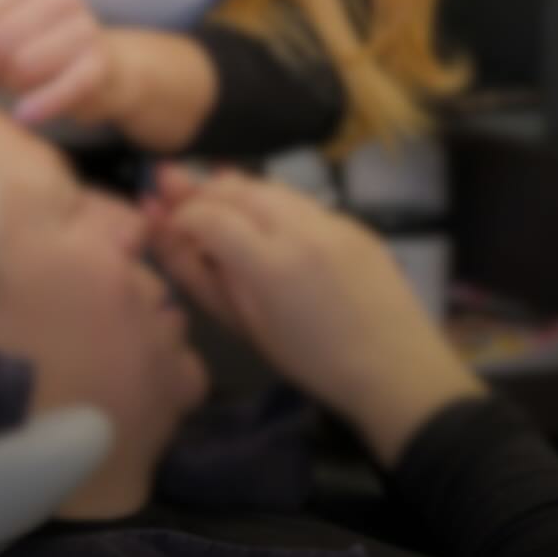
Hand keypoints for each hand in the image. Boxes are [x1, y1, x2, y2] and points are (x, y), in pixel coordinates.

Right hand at [149, 165, 484, 466]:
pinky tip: (265, 223)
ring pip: (269, 186)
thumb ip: (200, 275)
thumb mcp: (246, 326)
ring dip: (235, 191)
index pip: (207, 214)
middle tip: (175, 195)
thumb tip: (160, 229)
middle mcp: (301, 229)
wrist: (397, 371)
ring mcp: (332, 220)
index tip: (165, 225)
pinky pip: (301, 200)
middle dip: (202, 191)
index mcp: (270, 264)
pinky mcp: (354, 222)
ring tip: (216, 207)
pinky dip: (272, 203)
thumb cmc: (312, 362)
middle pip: (237, 188)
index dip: (179, 215)